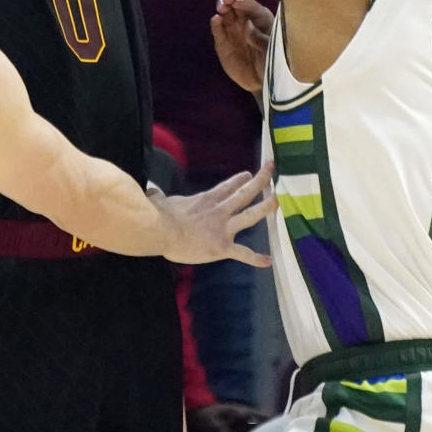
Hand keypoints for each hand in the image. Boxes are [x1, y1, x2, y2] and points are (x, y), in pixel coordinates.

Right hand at [157, 164, 275, 265]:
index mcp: (206, 200)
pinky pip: (243, 253)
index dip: (239, 180)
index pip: (227, 187)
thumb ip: (161, 196)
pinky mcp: (223, 247)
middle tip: (271, 170)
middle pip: (244, 193)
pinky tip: (268, 261)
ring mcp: (224, 228)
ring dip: (266, 207)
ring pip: (251, 215)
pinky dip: (256, 258)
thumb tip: (152, 191)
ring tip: (278, 201)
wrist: (162, 230)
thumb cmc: (159, 215)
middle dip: (260, 181)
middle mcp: (219, 210)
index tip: (248, 174)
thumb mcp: (162, 200)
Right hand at [211, 0, 273, 93]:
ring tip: (221, 7)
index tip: (238, 2)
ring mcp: (233, 31)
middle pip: (237, 5)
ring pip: (226, 14)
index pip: (252, 7)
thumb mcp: (272, 51)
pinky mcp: (223, 42)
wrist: (262, 82)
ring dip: (222, 7)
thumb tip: (247, 25)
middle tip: (227, 0)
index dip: (245, 2)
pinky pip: (218, 30)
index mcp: (261, 19)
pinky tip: (216, 19)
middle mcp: (246, 21)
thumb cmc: (273, 63)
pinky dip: (216, 24)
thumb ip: (260, 38)